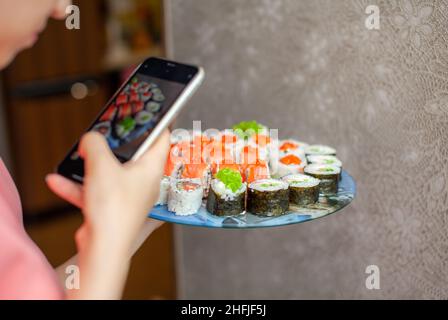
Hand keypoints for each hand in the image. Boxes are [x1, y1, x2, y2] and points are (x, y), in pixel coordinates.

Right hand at [46, 129, 169, 253]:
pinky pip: (96, 191)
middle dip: (115, 145)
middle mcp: (143, 182)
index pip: (162, 139)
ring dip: (89, 166)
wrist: (103, 248)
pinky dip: (79, 186)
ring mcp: (128, 196)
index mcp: (151, 168)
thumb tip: (90, 139)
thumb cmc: (113, 210)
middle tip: (107, 133)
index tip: (153, 114)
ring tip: (77, 157)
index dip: (158, 123)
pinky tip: (59, 180)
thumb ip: (94, 144)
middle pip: (133, 155)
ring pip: (110, 173)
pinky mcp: (113, 208)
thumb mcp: (101, 165)